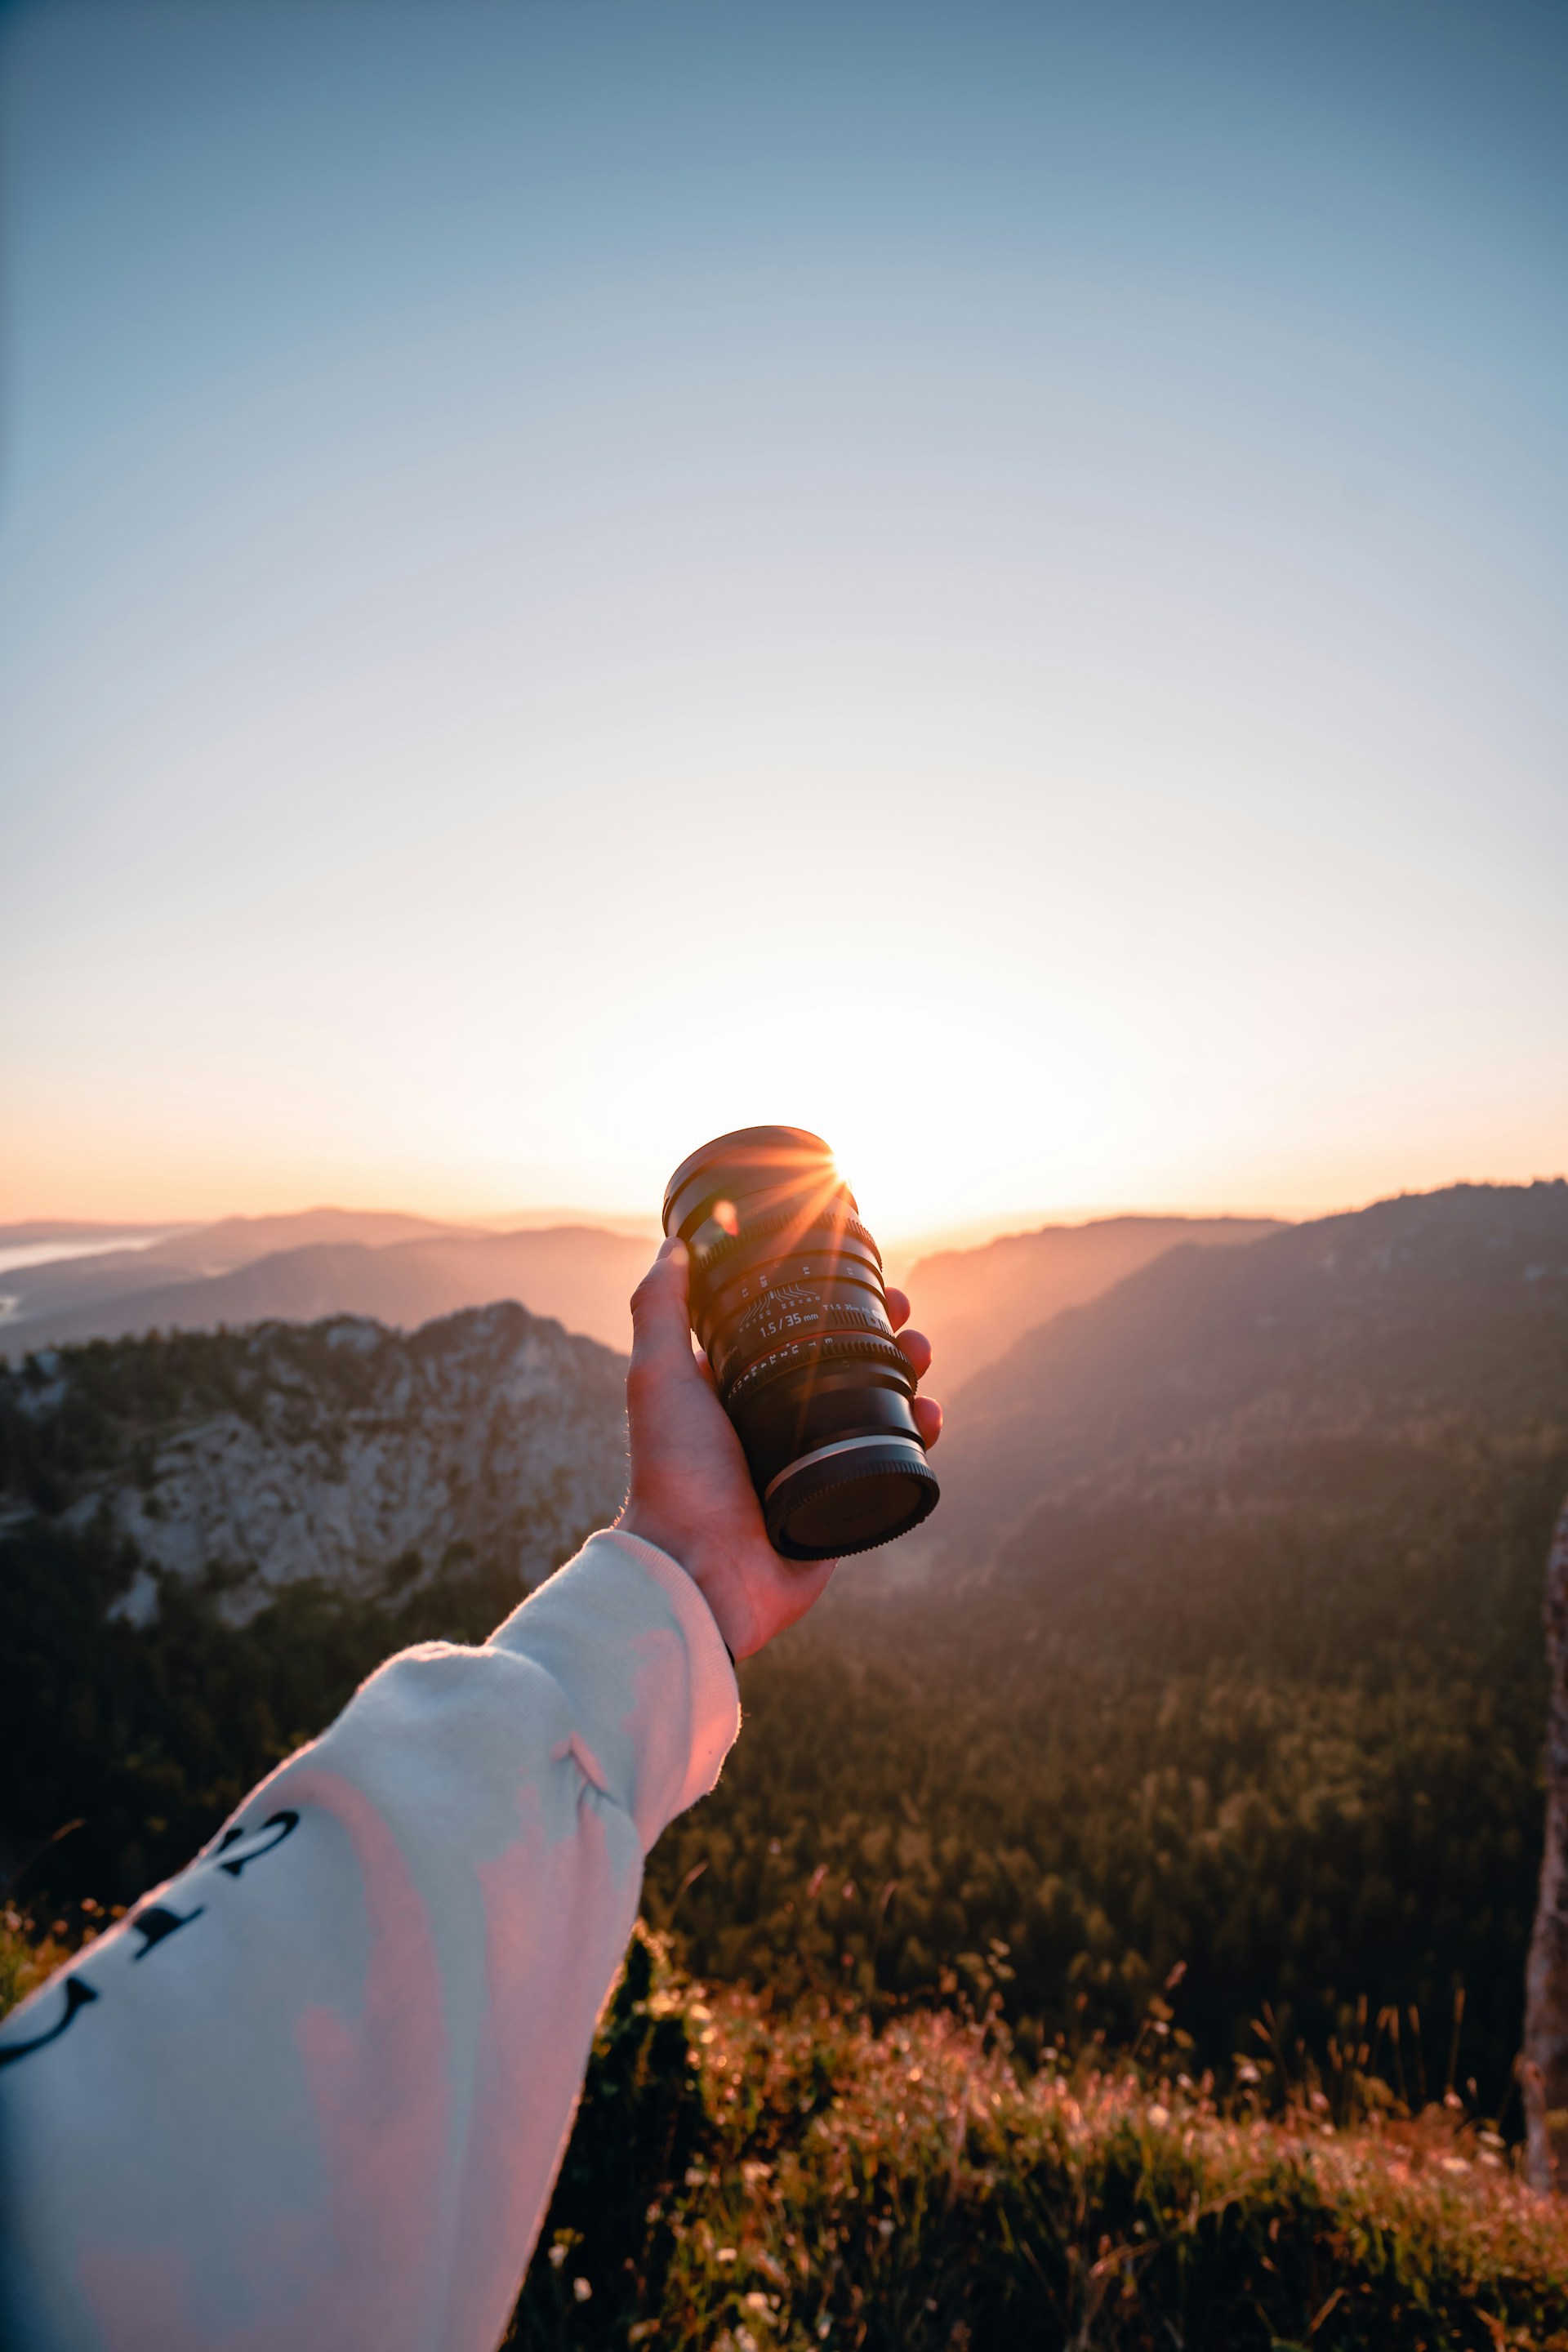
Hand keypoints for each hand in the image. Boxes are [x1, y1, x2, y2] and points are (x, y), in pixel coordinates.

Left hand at [617, 1236, 941, 1659]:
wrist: (701, 1573)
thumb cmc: (673, 1476)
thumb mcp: (658, 1379)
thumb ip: (660, 1311)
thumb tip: (676, 1243)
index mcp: (737, 1392)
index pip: (794, 1331)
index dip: (831, 1299)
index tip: (862, 1272)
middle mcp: (777, 1425)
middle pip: (846, 1363)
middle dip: (883, 1331)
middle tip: (905, 1311)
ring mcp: (814, 1466)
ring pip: (878, 1407)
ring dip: (910, 1373)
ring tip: (923, 1354)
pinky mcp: (845, 1505)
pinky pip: (894, 1462)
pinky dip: (921, 1435)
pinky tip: (932, 1415)